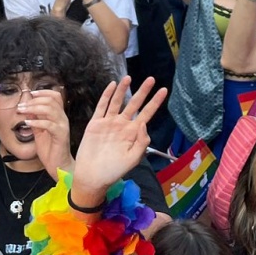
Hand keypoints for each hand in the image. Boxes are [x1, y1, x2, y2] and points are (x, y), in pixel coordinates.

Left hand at [17, 85, 73, 178]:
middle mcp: (62, 118)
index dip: (43, 92)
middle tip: (21, 105)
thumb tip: (26, 108)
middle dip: (34, 100)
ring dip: (34, 108)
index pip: (55, 96)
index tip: (30, 93)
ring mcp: (62, 126)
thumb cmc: (50, 149)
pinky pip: (49, 124)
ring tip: (22, 111)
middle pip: (51, 100)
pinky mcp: (61, 135)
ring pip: (50, 109)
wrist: (58, 165)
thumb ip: (35, 119)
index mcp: (58, 115)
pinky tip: (27, 123)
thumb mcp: (39, 131)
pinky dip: (37, 122)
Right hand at [70, 77, 166, 205]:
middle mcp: (122, 125)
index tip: (164, 90)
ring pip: (117, 102)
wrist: (92, 177)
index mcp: (133, 133)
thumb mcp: (132, 159)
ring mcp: (108, 123)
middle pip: (134, 104)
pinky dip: (106, 95)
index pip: (147, 113)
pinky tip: (112, 86)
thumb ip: (141, 142)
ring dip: (123, 90)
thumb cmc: (114, 170)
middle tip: (151, 79)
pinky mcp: (95, 123)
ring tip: (129, 77)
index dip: (155, 102)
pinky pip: (102, 106)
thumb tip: (144, 123)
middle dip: (143, 91)